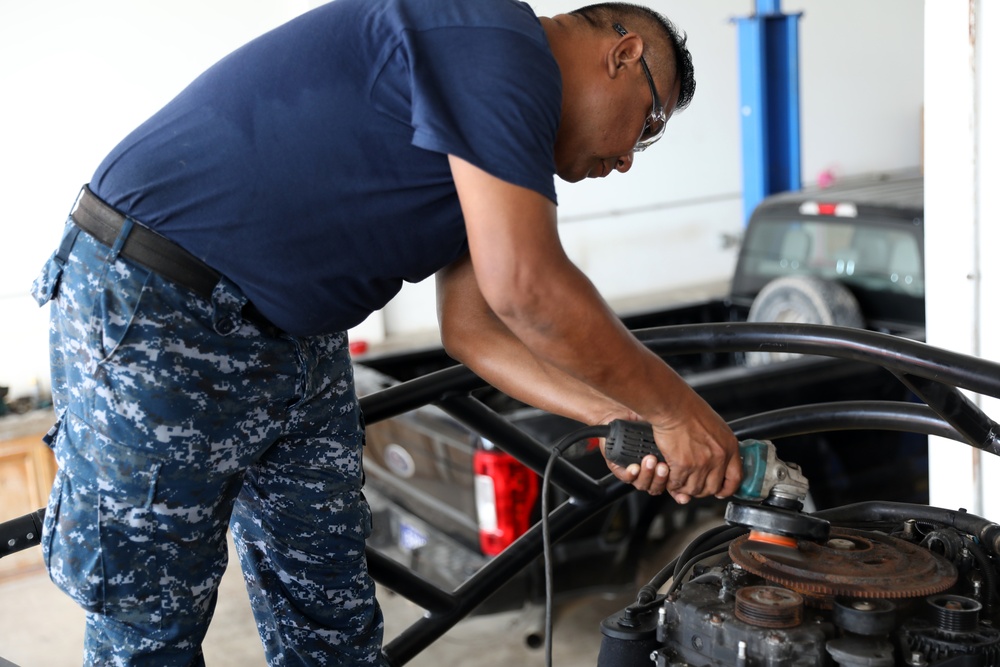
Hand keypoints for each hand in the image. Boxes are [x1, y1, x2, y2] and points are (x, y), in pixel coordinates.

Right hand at [601, 394, 740, 503]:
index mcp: (729, 447)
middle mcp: (719, 457)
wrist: (673, 406)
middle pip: (713, 488)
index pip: (735, 478)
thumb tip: (717, 458)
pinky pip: (678, 484)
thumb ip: (719, 445)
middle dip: (702, 490)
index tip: (721, 491)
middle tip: (694, 485)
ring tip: (680, 482)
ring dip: (686, 488)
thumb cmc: (690, 410)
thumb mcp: (716, 426)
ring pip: (695, 489)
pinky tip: (670, 477)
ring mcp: (702, 463)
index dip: (727, 489)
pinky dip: (673, 484)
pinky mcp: (683, 465)